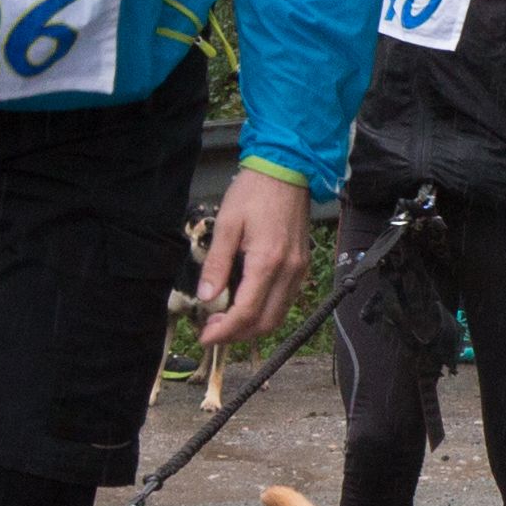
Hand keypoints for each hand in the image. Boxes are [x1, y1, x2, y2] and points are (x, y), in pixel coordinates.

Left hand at [195, 168, 313, 347]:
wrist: (287, 169)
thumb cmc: (254, 191)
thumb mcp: (227, 224)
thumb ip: (216, 264)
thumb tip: (207, 298)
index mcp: (268, 262)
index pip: (246, 312)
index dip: (224, 331)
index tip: (204, 337)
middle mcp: (289, 271)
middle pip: (266, 323)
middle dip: (237, 334)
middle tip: (212, 331)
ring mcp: (299, 270)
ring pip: (278, 316)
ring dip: (252, 326)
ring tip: (225, 321)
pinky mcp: (301, 265)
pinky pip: (285, 301)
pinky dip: (265, 312)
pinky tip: (245, 304)